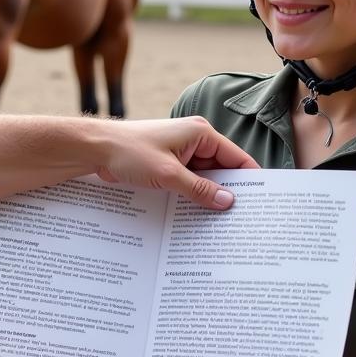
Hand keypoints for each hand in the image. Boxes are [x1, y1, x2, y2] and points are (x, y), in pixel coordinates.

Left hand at [96, 117, 258, 209]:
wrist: (95, 148)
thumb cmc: (129, 152)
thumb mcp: (168, 174)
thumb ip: (199, 189)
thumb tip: (228, 202)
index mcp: (200, 134)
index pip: (237, 158)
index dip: (250, 180)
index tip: (260, 203)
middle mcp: (194, 140)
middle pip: (222, 170)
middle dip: (228, 192)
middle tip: (241, 219)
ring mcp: (180, 152)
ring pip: (204, 178)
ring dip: (208, 196)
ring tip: (221, 222)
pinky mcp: (167, 164)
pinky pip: (188, 181)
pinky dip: (192, 195)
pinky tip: (197, 215)